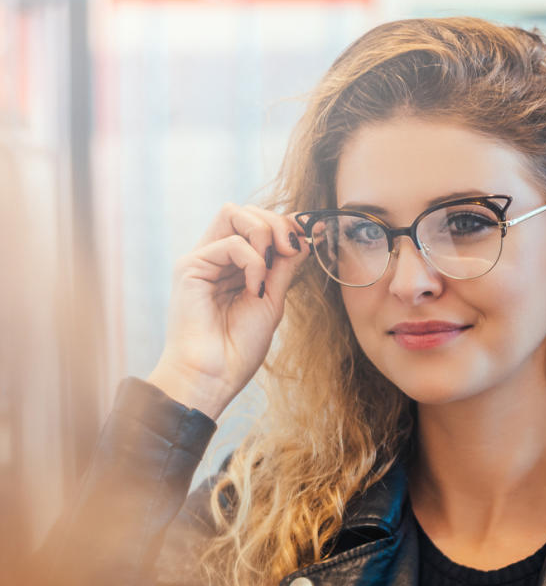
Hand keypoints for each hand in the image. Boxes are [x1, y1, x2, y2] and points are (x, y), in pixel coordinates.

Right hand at [148, 203, 306, 418]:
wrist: (214, 376)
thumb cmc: (240, 346)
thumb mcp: (272, 299)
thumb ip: (285, 266)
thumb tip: (305, 235)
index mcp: (234, 265)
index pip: (258, 224)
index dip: (286, 223)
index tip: (315, 232)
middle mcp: (215, 257)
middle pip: (244, 210)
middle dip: (276, 223)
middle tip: (292, 249)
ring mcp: (201, 259)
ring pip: (234, 213)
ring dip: (264, 233)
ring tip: (272, 266)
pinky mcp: (190, 267)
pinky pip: (230, 243)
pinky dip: (252, 262)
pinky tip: (253, 289)